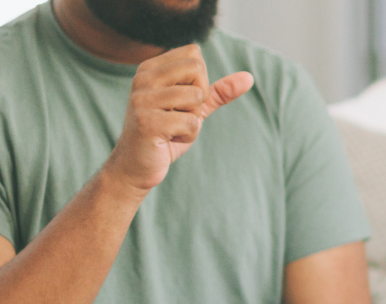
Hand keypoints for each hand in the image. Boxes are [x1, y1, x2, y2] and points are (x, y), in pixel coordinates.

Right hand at [104, 44, 253, 191]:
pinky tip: (168, 140)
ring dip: (193, 119)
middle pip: (196, 67)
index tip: (183, 101)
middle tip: (180, 114)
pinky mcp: (147, 122)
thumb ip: (218, 92)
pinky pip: (191, 122)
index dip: (200, 80)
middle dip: (199, 96)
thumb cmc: (166, 136)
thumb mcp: (193, 109)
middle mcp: (143, 78)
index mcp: (150, 69)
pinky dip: (188, 135)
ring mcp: (142, 99)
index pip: (194, 54)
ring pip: (196, 96)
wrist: (135, 168)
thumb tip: (249, 77)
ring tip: (173, 129)